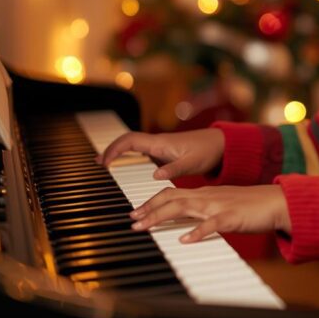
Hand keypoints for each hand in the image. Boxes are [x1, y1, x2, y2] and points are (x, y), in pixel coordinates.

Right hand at [95, 128, 224, 179]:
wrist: (222, 145)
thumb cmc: (208, 152)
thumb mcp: (193, 163)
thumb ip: (175, 170)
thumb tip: (156, 176)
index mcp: (160, 143)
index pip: (130, 141)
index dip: (114, 150)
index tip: (103, 163)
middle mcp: (158, 143)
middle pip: (127, 142)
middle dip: (110, 150)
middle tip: (97, 164)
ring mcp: (161, 147)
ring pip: (133, 146)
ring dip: (118, 153)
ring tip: (104, 165)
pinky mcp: (165, 153)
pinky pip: (142, 152)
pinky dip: (130, 157)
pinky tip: (127, 167)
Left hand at [129, 185, 290, 242]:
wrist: (277, 202)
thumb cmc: (251, 207)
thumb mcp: (222, 207)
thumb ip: (205, 212)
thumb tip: (188, 224)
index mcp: (205, 194)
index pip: (172, 193)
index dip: (151, 201)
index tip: (136, 211)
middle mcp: (208, 196)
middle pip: (171, 198)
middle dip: (148, 209)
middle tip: (132, 220)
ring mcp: (219, 205)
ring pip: (184, 207)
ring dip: (160, 217)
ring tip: (144, 226)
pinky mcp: (232, 217)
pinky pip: (212, 224)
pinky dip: (196, 231)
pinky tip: (185, 239)